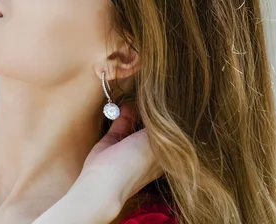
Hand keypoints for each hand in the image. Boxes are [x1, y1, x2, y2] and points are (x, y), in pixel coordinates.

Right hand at [32, 103, 162, 223]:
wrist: (104, 180)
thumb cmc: (135, 164)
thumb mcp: (156, 142)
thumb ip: (162, 125)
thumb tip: (166, 108)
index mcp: (164, 155)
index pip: (171, 132)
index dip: (169, 116)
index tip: (169, 100)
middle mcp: (148, 149)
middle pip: (153, 125)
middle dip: (152, 110)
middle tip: (153, 94)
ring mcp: (130, 144)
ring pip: (136, 121)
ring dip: (136, 108)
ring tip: (138, 95)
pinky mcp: (113, 139)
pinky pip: (121, 121)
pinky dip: (122, 111)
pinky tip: (124, 102)